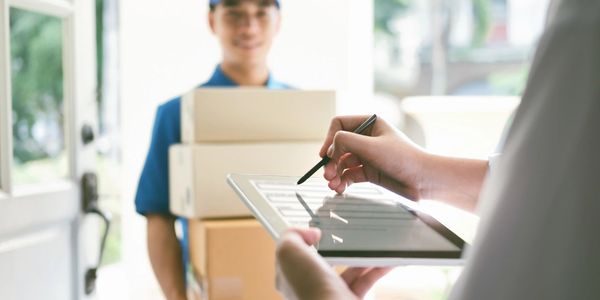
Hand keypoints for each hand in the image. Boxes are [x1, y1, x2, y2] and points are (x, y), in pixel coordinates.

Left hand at [276, 228, 390, 299]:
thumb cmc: (311, 290)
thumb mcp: (288, 252)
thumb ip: (291, 236)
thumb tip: (310, 233)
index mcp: (289, 278)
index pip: (294, 254)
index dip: (304, 238)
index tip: (319, 228)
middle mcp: (308, 288)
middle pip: (325, 260)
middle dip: (340, 246)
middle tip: (350, 234)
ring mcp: (331, 296)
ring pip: (348, 270)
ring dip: (362, 255)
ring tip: (373, 242)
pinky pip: (365, 281)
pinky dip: (376, 269)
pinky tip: (386, 258)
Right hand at [321, 115, 426, 197]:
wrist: (424, 181)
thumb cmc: (405, 159)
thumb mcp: (372, 146)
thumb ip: (347, 141)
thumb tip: (331, 147)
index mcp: (370, 124)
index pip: (339, 125)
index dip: (330, 138)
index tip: (326, 154)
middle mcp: (367, 138)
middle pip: (338, 146)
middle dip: (331, 161)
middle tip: (328, 175)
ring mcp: (368, 156)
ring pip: (342, 163)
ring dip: (334, 174)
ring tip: (333, 185)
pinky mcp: (370, 172)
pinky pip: (349, 175)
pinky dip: (342, 182)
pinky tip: (340, 189)